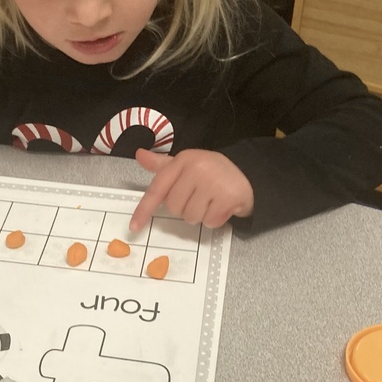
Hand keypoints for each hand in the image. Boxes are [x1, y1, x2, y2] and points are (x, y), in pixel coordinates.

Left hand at [130, 148, 253, 231]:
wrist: (248, 174)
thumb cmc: (212, 173)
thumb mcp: (186, 166)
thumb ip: (162, 165)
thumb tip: (139, 154)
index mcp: (182, 160)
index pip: (157, 188)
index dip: (144, 209)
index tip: (133, 227)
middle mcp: (196, 168)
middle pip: (174, 208)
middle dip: (185, 208)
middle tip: (201, 197)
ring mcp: (213, 181)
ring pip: (191, 217)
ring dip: (201, 215)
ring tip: (212, 202)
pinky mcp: (228, 196)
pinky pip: (210, 222)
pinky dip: (216, 220)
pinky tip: (223, 207)